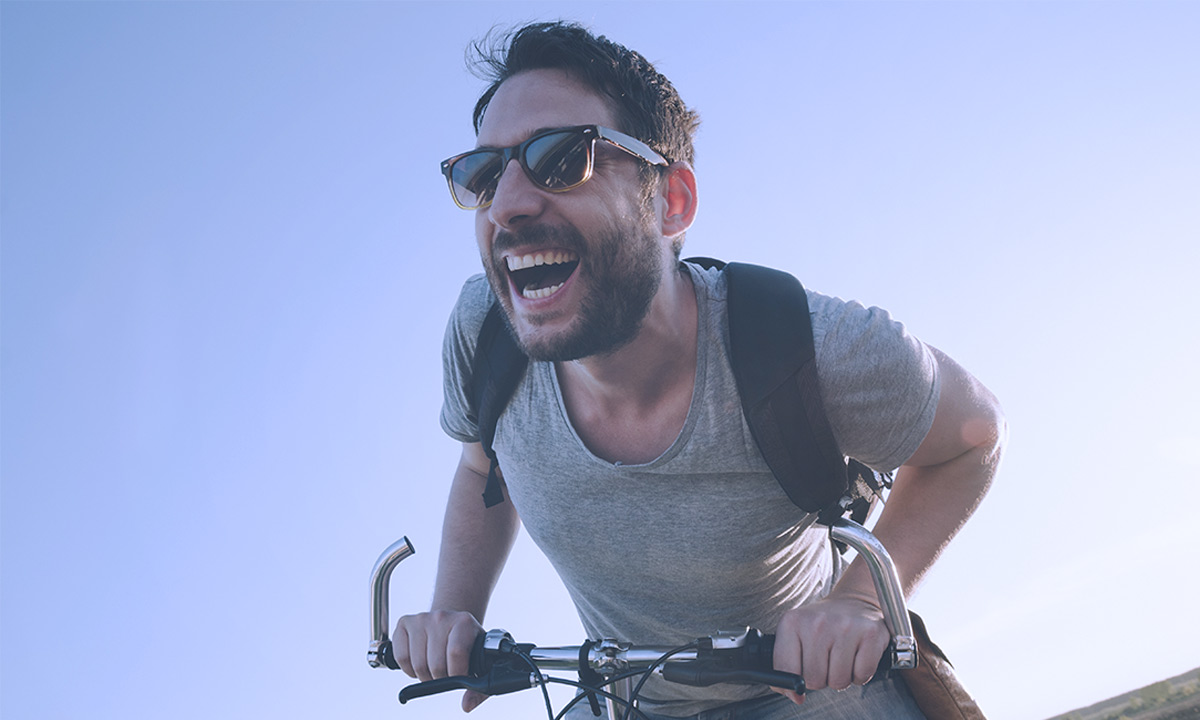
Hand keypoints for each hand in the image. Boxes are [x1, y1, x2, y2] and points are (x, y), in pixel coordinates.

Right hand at [393, 610, 486, 711]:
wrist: (452, 623)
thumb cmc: (468, 645)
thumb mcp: (480, 661)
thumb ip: (479, 689)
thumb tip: (467, 705)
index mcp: (464, 622)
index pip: (456, 653)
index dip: (456, 674)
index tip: (458, 678)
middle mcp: (442, 617)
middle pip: (435, 663)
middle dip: (439, 679)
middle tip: (444, 675)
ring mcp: (421, 618)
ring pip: (417, 663)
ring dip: (424, 676)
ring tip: (433, 670)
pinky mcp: (405, 622)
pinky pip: (401, 657)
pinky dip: (408, 669)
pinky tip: (419, 664)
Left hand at [771, 595, 890, 703]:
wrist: (855, 601)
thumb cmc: (823, 624)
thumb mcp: (795, 635)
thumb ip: (786, 667)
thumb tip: (795, 697)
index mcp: (792, 622)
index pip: (785, 669)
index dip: (792, 684)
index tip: (799, 684)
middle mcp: (817, 623)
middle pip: (814, 679)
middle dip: (820, 679)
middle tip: (826, 661)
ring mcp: (845, 627)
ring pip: (838, 681)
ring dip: (841, 677)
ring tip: (841, 657)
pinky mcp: (870, 634)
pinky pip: (862, 675)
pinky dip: (860, 674)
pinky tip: (856, 656)